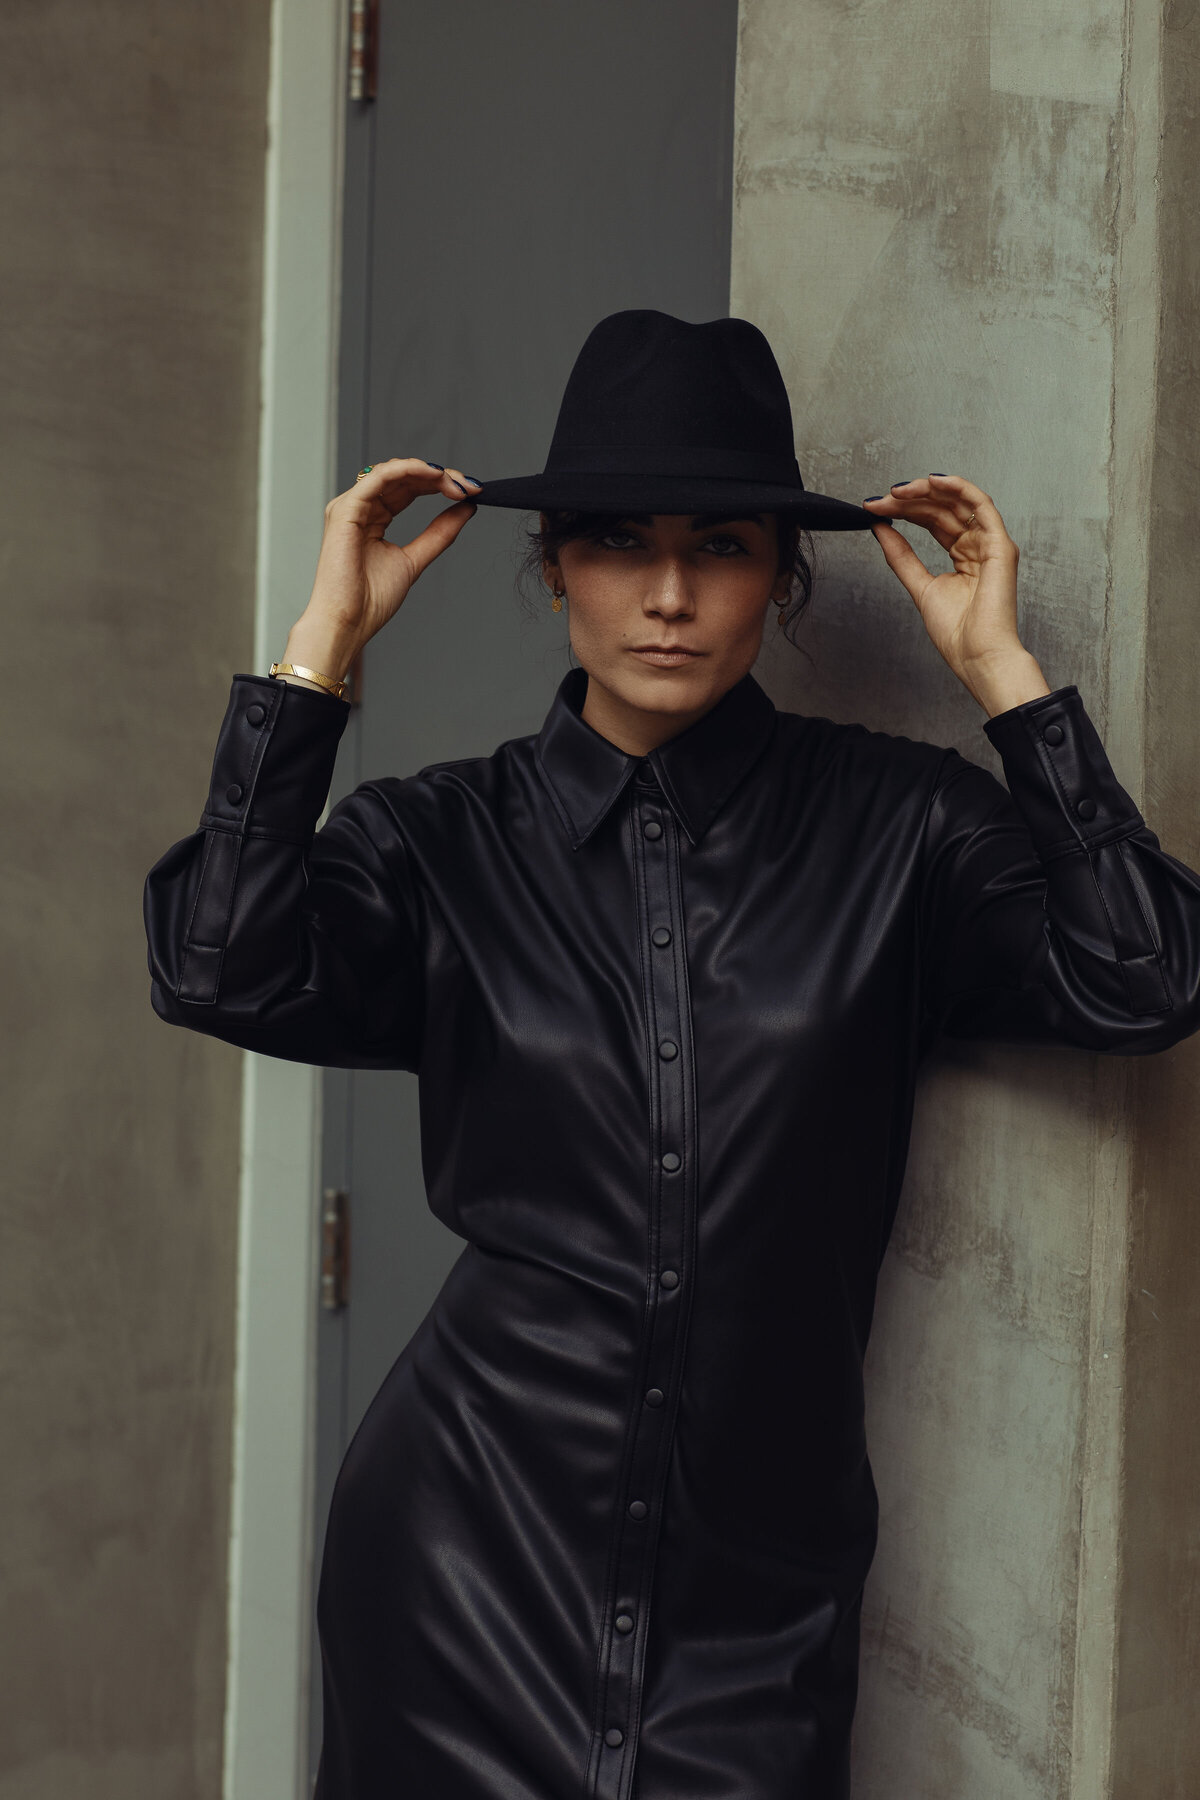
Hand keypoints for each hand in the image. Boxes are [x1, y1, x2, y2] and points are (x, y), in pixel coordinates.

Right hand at [282, 456, 480, 679]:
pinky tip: (433, 474)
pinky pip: (379, 477)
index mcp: (374, 518)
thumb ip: (439, 533)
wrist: (348, 622)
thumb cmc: (369, 600)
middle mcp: (361, 507)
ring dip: (429, 472)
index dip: (441, 484)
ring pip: (393, 471)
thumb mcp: (414, 559)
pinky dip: (408, 469)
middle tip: (470, 487)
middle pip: (404, 476)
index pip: (409, 487)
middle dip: (441, 477)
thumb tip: (466, 508)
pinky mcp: (346, 509)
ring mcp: (351, 506)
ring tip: (456, 484)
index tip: (472, 492)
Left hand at [862, 474, 1050, 715]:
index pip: (932, 522)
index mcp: (963, 557)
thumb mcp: (919, 586)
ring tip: (899, 491)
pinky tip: (933, 482)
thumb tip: (880, 529)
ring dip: (928, 491)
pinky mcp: (1000, 545)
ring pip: (959, 502)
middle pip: (942, 510)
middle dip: (909, 501)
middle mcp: (978, 546)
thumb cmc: (958, 634)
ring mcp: (990, 544)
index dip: (904, 511)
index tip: (875, 508)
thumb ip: (901, 556)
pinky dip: (958, 488)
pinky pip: (981, 505)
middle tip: (880, 500)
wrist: (977, 656)